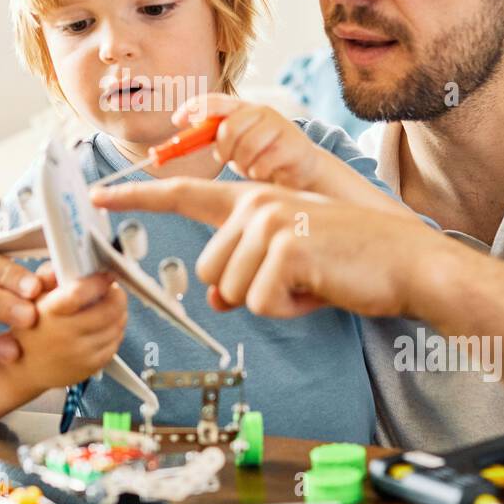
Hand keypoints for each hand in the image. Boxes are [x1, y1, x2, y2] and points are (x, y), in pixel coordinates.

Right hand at [14, 273, 128, 388]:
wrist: (24, 369)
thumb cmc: (30, 330)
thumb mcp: (32, 297)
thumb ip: (49, 276)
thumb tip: (67, 262)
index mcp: (50, 312)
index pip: (81, 292)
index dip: (99, 280)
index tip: (105, 275)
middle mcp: (65, 333)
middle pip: (110, 309)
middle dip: (116, 295)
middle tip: (111, 291)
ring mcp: (80, 352)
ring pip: (118, 325)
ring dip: (118, 313)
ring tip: (106, 308)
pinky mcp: (91, 366)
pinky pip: (116, 343)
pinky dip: (114, 332)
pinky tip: (102, 328)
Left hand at [91, 178, 454, 319]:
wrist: (405, 262)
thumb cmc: (349, 261)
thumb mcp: (289, 263)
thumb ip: (246, 271)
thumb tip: (215, 298)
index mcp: (253, 199)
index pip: (185, 195)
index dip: (137, 197)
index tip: (98, 196)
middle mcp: (255, 203)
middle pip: (211, 271)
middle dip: (248, 290)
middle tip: (295, 278)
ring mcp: (270, 222)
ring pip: (233, 291)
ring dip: (273, 300)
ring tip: (311, 279)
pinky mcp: (286, 248)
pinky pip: (262, 303)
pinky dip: (291, 309)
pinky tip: (319, 286)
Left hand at [176, 93, 322, 189]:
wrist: (302, 169)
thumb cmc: (261, 155)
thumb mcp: (235, 143)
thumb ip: (212, 136)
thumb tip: (177, 138)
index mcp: (244, 108)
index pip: (216, 101)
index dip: (194, 108)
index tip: (176, 121)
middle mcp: (261, 112)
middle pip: (229, 128)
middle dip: (223, 150)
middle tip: (227, 159)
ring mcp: (279, 126)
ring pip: (245, 148)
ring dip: (242, 164)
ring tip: (249, 167)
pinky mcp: (292, 145)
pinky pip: (262, 163)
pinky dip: (257, 172)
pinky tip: (263, 172)